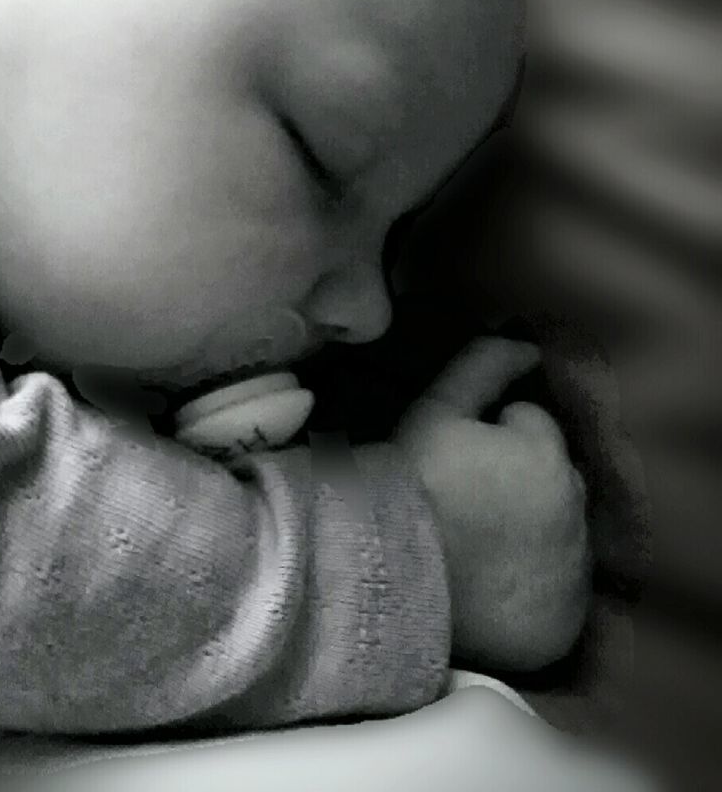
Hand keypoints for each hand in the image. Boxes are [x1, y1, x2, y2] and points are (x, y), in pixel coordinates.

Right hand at [395, 337, 590, 671]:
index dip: (494, 435)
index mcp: (547, 453)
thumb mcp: (437, 412)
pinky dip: (540, 584)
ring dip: (534, 529)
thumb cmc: (409, 485)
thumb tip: (528, 344)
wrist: (390, 581)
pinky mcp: (567, 622)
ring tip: (480, 543)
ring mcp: (574, 570)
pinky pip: (560, 589)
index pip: (531, 426)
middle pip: (553, 478)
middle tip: (469, 500)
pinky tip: (499, 585)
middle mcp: (575, 510)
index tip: (460, 457)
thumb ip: (485, 368)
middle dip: (523, 480)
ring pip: (560, 530)